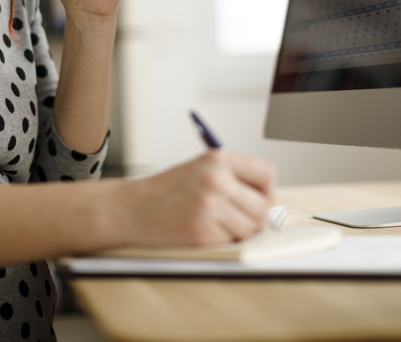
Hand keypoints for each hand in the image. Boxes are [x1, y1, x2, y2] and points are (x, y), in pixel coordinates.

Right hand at [119, 152, 277, 246]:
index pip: (266, 172)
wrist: (132, 208)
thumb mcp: (200, 169)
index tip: (260, 197)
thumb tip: (269, 202)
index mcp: (218, 159)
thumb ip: (233, 178)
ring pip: (250, 227)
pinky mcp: (201, 230)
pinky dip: (222, 240)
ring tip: (217, 223)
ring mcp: (209, 206)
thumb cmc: (167, 190)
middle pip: (263, 206)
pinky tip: (203, 230)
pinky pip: (231, 240)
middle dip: (255, 217)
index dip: (267, 189)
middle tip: (239, 218)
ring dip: (238, 231)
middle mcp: (216, 180)